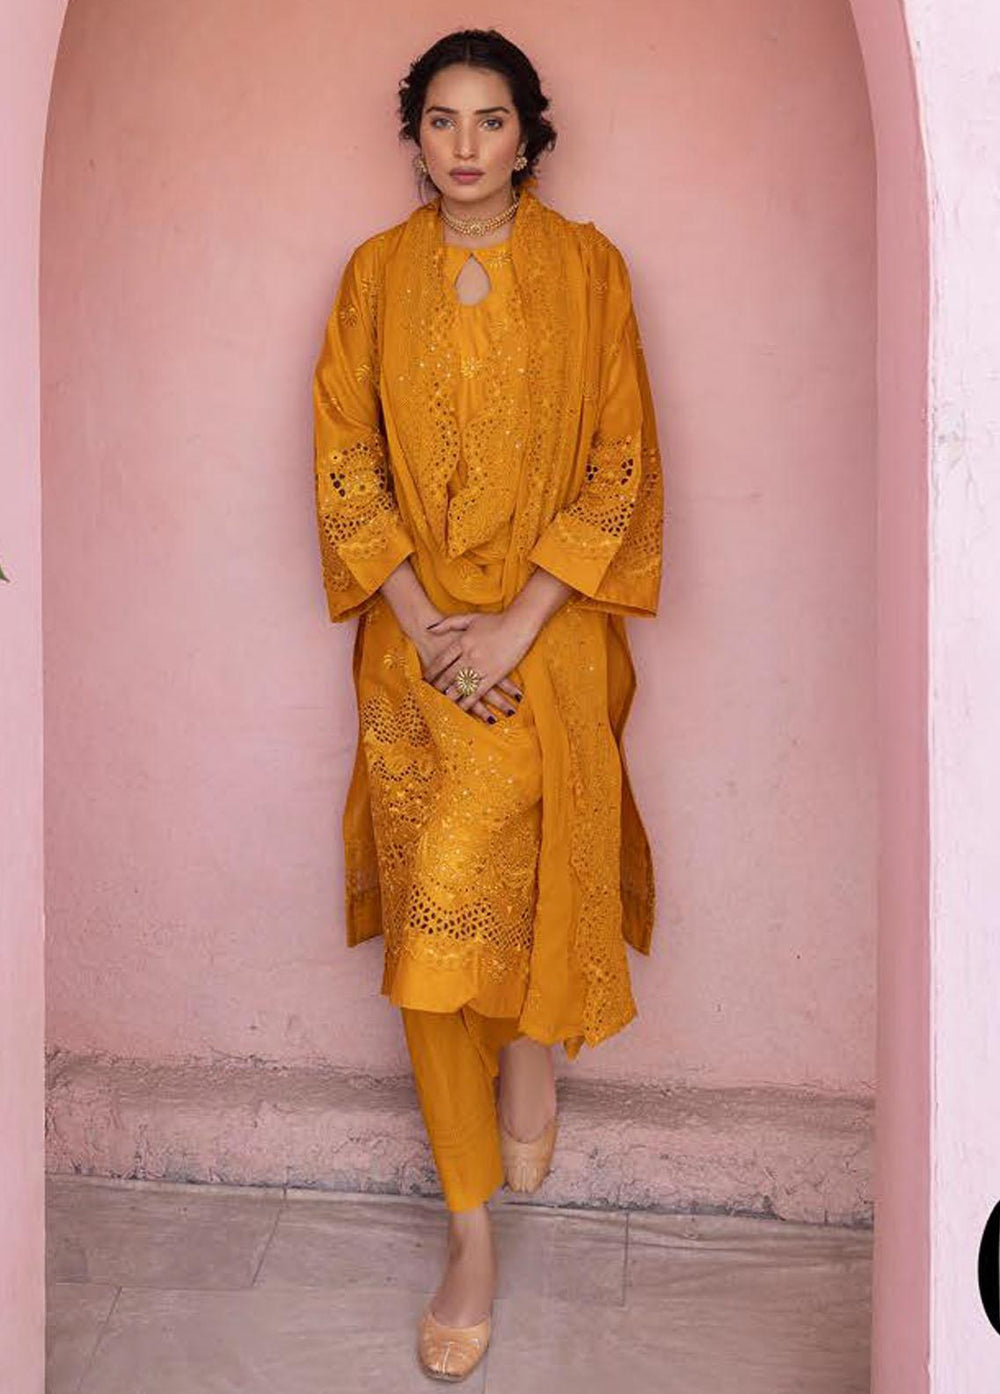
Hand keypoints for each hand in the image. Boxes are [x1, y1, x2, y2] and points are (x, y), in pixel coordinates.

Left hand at [421, 608, 537, 723]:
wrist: (519, 624)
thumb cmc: (495, 620)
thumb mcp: (469, 618)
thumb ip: (448, 623)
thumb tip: (428, 628)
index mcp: (462, 642)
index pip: (442, 661)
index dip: (432, 672)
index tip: (426, 679)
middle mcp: (469, 656)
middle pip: (449, 675)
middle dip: (438, 686)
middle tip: (430, 694)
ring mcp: (481, 667)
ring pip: (461, 686)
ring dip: (450, 695)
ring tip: (442, 703)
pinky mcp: (494, 676)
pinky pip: (478, 692)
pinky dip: (468, 701)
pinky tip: (462, 708)